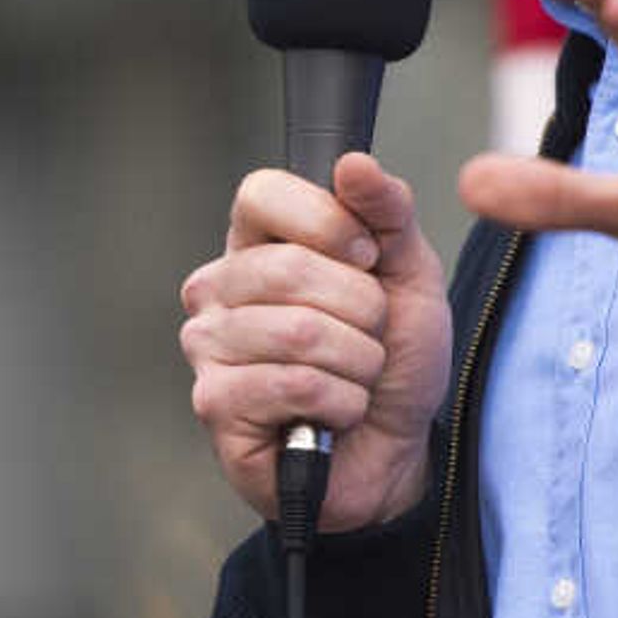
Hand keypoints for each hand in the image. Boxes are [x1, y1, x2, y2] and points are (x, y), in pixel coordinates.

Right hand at [179, 151, 455, 531]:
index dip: (327, 221)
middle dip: (362, 311)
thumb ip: (388, 212)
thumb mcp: (409, 276)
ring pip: (300, 332)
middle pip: (289, 268)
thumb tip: (354, 164)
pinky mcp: (214, 403)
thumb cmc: (390, 363)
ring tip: (354, 380)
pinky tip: (331, 416)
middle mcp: (217, 288)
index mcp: (256, 244)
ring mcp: (208, 346)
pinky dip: (340, 403)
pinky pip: (294, 385)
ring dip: (358, 363)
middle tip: (369, 338)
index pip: (261, 193)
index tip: (367, 258)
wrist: (393, 453)